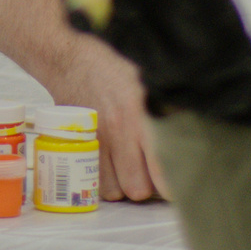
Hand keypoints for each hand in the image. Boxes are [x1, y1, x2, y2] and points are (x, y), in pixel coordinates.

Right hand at [53, 35, 164, 200]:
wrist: (64, 59)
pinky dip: (100, 180)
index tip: (172, 187)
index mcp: (138, 117)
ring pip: (112, 190)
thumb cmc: (106, 68)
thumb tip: (186, 127)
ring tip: (125, 173)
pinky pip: (90, 179)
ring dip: (120, 186)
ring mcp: (95, 141)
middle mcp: (117, 133)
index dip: (170, 187)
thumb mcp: (142, 81)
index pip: (160, 169)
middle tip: (146, 177)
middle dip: (144, 188)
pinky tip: (106, 168)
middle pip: (136, 189)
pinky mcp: (75, 145)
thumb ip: (161, 108)